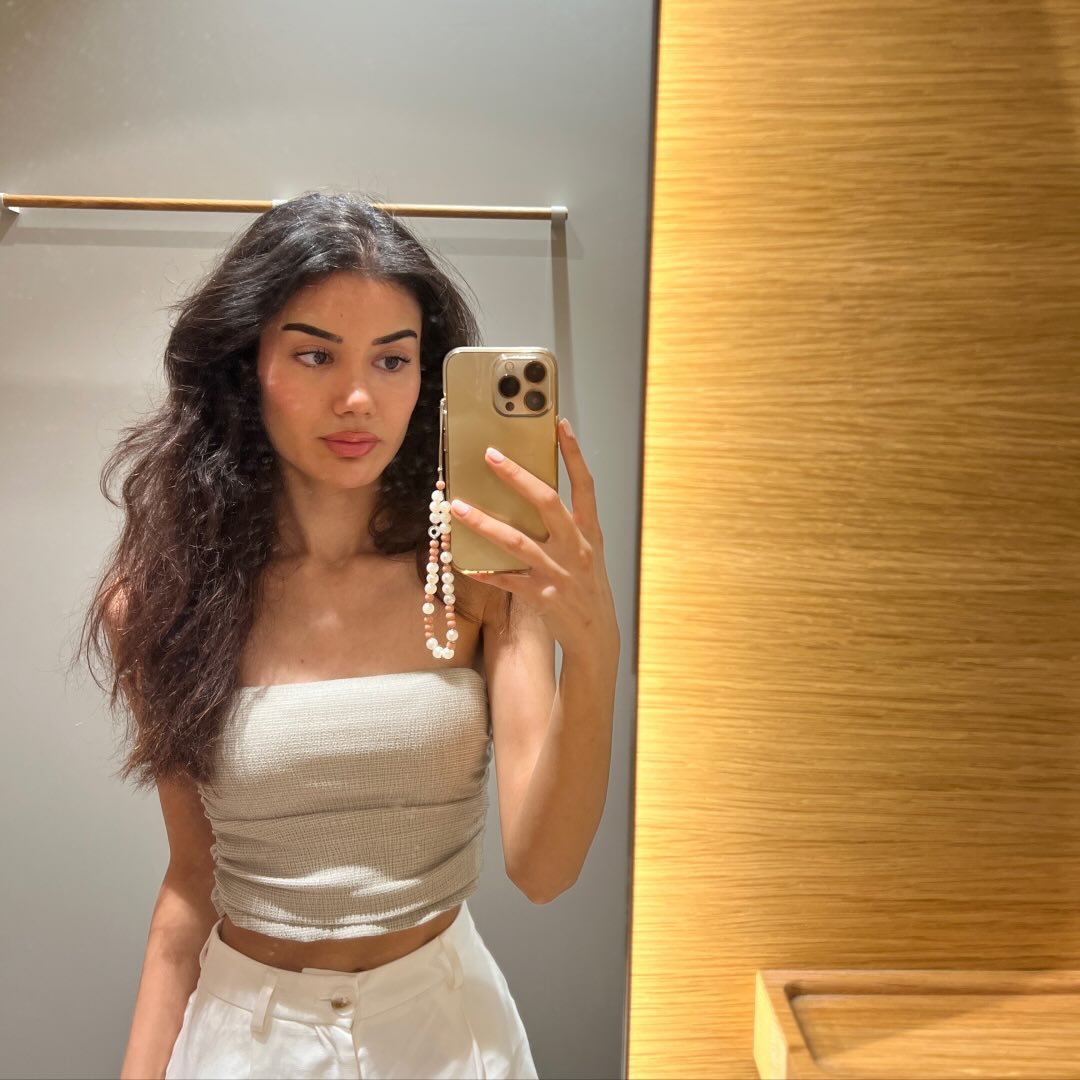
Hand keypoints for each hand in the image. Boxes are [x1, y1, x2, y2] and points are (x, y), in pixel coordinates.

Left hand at [448, 418, 619, 666]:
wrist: (596, 636)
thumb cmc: (586, 588)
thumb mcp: (586, 552)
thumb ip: (566, 526)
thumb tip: (531, 495)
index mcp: (589, 532)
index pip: (585, 485)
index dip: (574, 453)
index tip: (560, 424)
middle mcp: (577, 548)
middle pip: (547, 503)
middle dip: (517, 477)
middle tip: (490, 456)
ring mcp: (560, 573)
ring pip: (517, 542)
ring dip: (484, 523)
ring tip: (458, 507)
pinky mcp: (542, 597)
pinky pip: (507, 581)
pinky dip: (485, 571)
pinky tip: (463, 563)